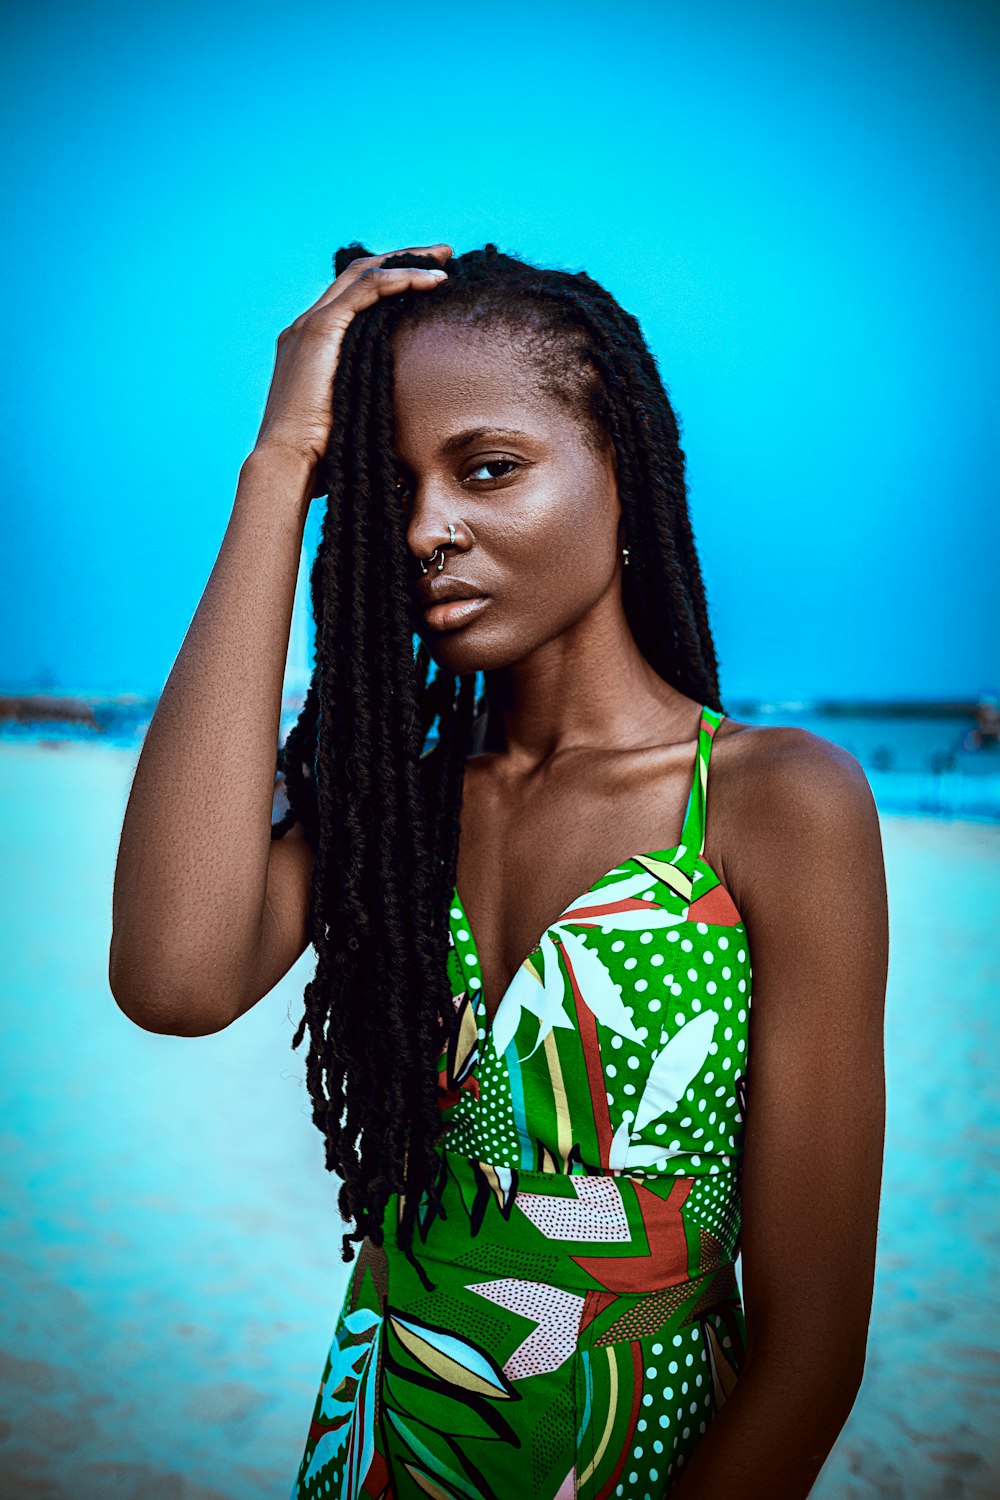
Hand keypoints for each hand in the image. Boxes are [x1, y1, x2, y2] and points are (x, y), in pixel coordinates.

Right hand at [252, 243, 451, 496]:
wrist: (290, 464)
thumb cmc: (321, 457)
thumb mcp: (352, 418)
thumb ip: (370, 401)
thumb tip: (406, 417)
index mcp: (312, 345)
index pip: (353, 298)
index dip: (391, 283)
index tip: (428, 281)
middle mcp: (306, 327)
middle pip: (358, 275)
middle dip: (403, 260)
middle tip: (442, 256)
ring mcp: (310, 325)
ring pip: (363, 274)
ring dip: (407, 263)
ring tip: (445, 260)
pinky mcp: (320, 330)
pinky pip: (366, 289)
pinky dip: (400, 279)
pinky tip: (431, 280)